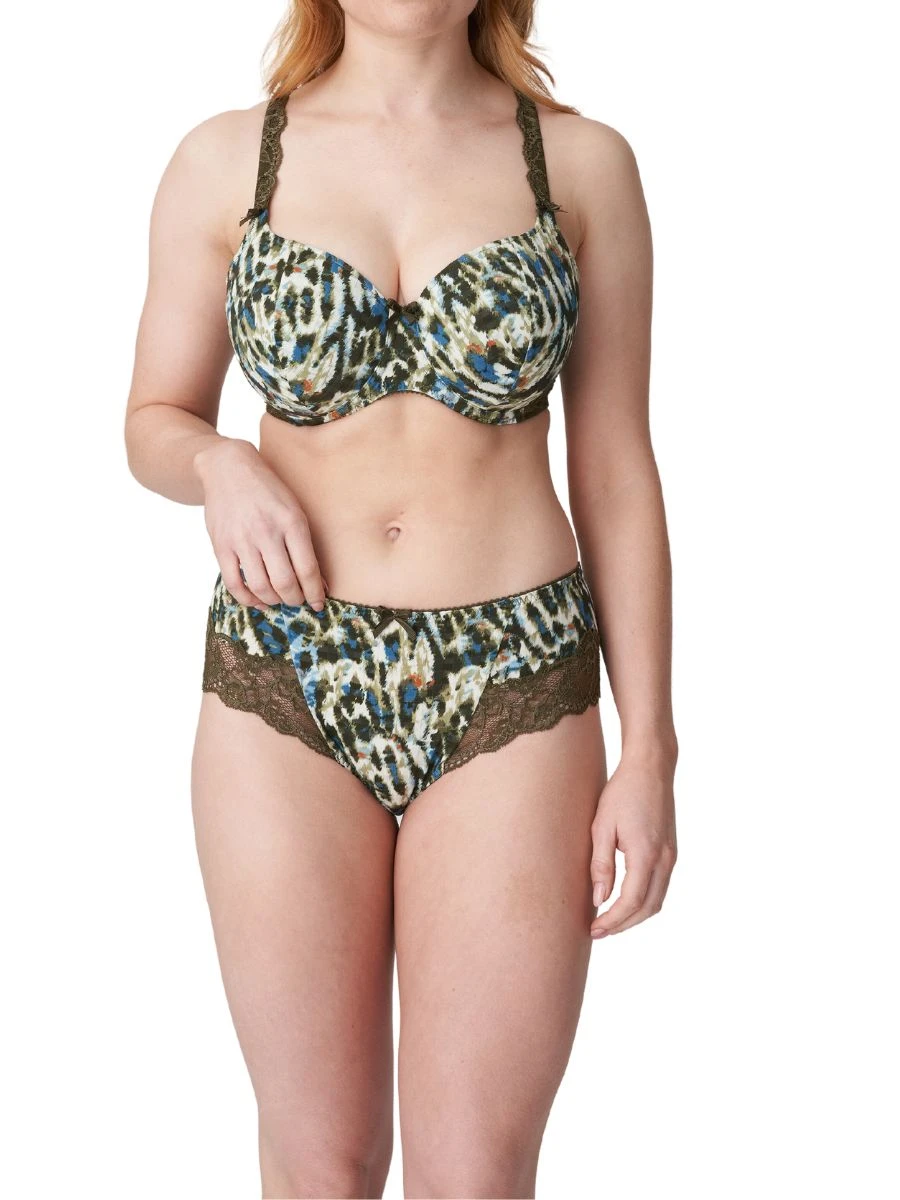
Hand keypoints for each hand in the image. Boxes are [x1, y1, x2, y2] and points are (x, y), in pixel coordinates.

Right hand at [195, 438, 326, 611]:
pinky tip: (258, 600)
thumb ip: (305, 545)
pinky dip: (248, 599)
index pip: (307, 569)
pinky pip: (234, 583)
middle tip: (298, 601)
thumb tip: (320, 583)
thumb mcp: (294, 509)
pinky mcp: (221, 546)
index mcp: (291, 522)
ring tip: (280, 599)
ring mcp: (241, 540)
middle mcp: (266, 532)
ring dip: (274, 601)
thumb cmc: (268, 491)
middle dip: (296, 600)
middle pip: (285, 583)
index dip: (315, 593)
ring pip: (260, 587)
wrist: (228, 468)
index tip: (318, 604)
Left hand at [589, 748, 676, 937]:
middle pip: (648, 908)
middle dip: (623, 924)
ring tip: (609, 920)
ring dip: (635, 916)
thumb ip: (601, 865)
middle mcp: (665, 859)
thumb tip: (598, 899)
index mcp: (646, 854)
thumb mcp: (602, 826)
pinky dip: (644, 901)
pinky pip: (661, 887)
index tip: (594, 929)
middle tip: (598, 931)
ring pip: (657, 900)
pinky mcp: (672, 852)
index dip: (613, 920)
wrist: (651, 768)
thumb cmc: (622, 792)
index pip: (631, 901)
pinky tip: (625, 901)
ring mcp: (672, 856)